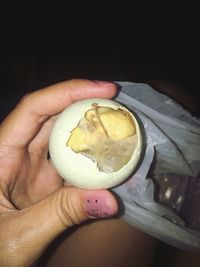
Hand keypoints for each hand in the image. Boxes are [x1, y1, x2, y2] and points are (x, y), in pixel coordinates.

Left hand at [0, 79, 117, 266]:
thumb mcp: (19, 235)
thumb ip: (60, 214)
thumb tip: (110, 200)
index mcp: (0, 154)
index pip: (34, 108)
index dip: (68, 92)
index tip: (104, 89)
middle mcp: (17, 153)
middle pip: (52, 116)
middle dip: (84, 105)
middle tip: (117, 105)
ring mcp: (33, 167)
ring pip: (63, 137)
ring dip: (89, 130)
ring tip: (118, 126)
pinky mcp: (45, 181)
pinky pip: (71, 161)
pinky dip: (90, 158)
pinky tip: (108, 158)